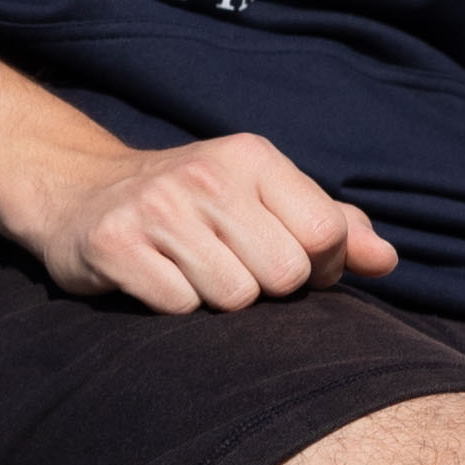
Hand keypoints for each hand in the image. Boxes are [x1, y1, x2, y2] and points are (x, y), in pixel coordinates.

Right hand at [22, 130, 397, 316]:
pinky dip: (171, 306)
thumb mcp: (260, 196)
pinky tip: (153, 278)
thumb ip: (331, 225)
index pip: (325, 235)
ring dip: (215, 299)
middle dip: (263, 287)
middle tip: (227, 265)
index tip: (281, 257)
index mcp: (252, 157)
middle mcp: (206, 175)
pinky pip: (178, 307)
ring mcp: (156, 209)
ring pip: (234, 297)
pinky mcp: (114, 245)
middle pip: (284, 276)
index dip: (316, 266)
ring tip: (188, 270)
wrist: (78, 192)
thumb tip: (386, 261)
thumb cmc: (189, 204)